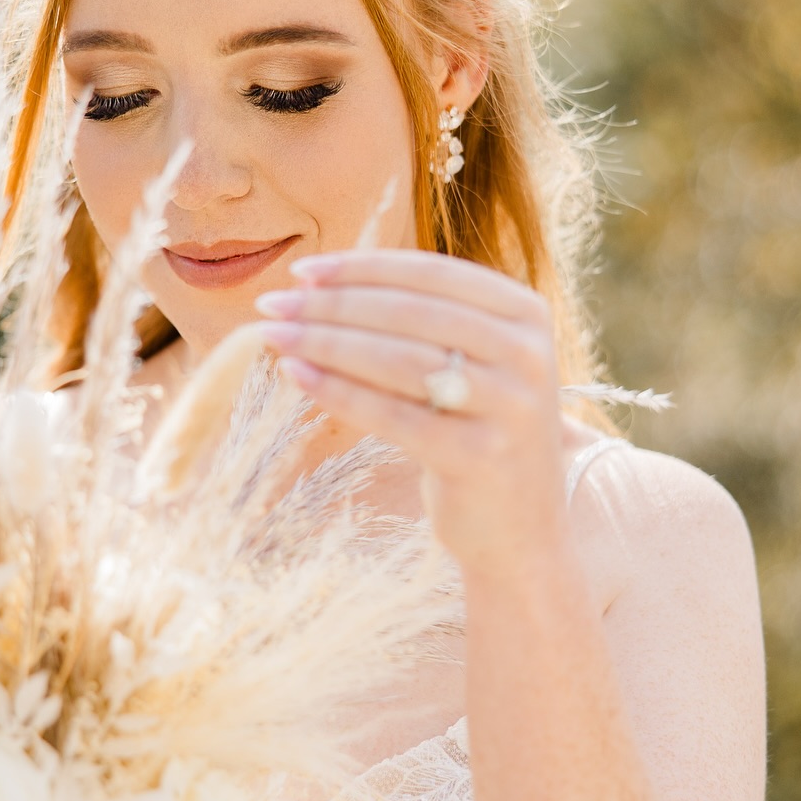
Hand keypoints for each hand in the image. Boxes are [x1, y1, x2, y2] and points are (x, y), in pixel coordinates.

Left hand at [255, 250, 571, 583]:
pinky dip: (339, 392)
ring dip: (325, 343)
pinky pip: (394, 416)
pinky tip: (296, 377)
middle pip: (408, 314)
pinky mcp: (481, 457)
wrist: (522, 532)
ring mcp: (511, 407)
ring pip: (398, 361)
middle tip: (272, 305)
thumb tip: (313, 283)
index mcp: (526, 314)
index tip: (301, 270)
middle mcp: (528, 354)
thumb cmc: (472, 430)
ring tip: (273, 336)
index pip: (430, 273)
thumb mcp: (468, 362)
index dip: (360, 268)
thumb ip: (415, 319)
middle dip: (331, 305)